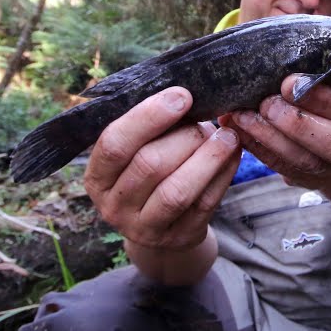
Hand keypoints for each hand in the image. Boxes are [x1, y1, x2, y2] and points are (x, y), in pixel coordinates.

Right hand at [83, 87, 240, 250]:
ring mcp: (146, 228)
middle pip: (149, 165)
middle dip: (185, 136)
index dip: (148, 117)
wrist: (161, 225)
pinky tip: (232, 155)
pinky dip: (222, 175)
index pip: (114, 143)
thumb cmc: (147, 171)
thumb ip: (148, 126)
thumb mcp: (135, 151)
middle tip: (206, 120)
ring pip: (177, 191)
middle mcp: (114, 206)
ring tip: (227, 136)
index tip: (182, 96)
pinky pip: (204, 204)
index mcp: (97, 177)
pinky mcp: (179, 237)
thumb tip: (182, 94)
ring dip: (208, 157)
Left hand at [225, 74, 330, 188]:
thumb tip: (290, 46)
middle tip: (266, 103)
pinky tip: (236, 127)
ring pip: (295, 155)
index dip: (317, 97)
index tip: (288, 82)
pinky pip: (275, 163)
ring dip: (264, 134)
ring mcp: (324, 166)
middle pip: (325, 140)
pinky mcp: (300, 175)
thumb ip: (321, 70)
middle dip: (292, 121)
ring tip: (241, 115)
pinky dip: (253, 145)